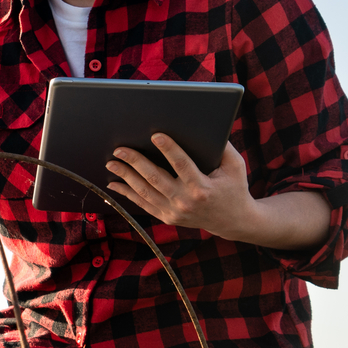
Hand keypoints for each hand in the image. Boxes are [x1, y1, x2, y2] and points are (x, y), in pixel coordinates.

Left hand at [106, 136, 256, 235]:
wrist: (232, 221)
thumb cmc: (234, 188)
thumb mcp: (235, 166)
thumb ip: (223, 147)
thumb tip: (206, 126)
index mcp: (202, 188)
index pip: (182, 165)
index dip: (168, 149)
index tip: (155, 135)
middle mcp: (186, 202)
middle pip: (156, 178)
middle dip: (135, 162)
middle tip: (120, 149)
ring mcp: (175, 212)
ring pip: (145, 192)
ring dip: (126, 176)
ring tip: (112, 162)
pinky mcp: (168, 217)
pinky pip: (143, 204)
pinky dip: (127, 194)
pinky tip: (114, 184)